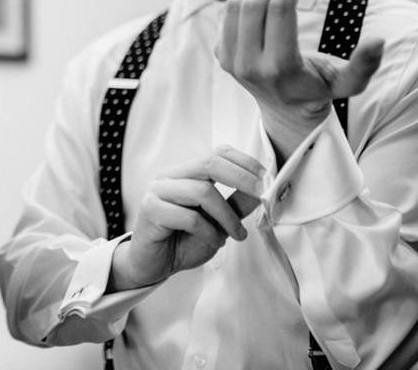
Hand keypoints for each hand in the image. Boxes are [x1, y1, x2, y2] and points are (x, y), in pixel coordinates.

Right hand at [112, 146, 264, 289]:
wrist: (153, 265)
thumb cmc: (183, 241)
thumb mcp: (219, 222)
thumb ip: (237, 204)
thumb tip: (264, 190)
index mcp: (185, 174)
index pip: (217, 153)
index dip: (245, 163)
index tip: (267, 181)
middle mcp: (170, 177)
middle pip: (209, 163)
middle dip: (242, 179)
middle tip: (263, 197)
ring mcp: (157, 191)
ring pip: (201, 191)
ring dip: (227, 216)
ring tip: (236, 234)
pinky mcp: (150, 210)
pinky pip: (188, 216)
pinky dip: (208, 232)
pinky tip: (214, 242)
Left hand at [215, 0, 382, 160]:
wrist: (285, 109)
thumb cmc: (319, 89)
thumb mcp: (347, 84)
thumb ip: (364, 65)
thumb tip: (377, 41)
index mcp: (280, 68)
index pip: (278, 11)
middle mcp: (249, 65)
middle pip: (254, 5)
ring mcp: (231, 61)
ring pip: (236, 7)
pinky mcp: (221, 55)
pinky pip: (227, 15)